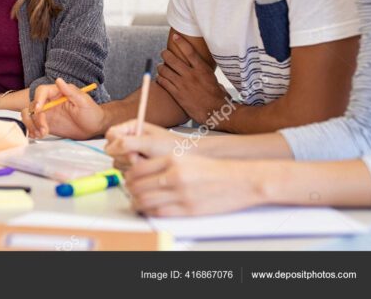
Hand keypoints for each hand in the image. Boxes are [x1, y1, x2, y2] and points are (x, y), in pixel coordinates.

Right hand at [23, 78, 106, 138]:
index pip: (41, 92)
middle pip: (32, 105)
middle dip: (35, 118)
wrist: (94, 127)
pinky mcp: (46, 124)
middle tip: (44, 129)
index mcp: (57, 93)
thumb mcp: (83, 101)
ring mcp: (47, 114)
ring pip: (29, 115)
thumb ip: (70, 91)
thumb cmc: (91, 112)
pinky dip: (32, 131)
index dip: (38, 100)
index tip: (39, 110)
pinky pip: (33, 126)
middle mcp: (49, 102)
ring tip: (41, 134)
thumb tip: (58, 80)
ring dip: (32, 125)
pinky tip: (39, 136)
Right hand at [105, 120, 188, 170]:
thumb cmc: (172, 147)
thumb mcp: (149, 143)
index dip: (116, 143)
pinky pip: (125, 171)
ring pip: (118, 162)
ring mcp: (131, 153)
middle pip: (112, 150)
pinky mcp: (135, 166)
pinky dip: (136, 172)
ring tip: (147, 162)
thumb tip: (109, 148)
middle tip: (140, 157)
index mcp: (131, 128)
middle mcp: (129, 140)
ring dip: (131, 165)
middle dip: (126, 156)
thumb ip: (127, 144)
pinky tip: (148, 168)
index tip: (129, 149)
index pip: (110, 135)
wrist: (189, 158)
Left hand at [124, 154, 262, 216]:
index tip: (130, 178)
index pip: (137, 168)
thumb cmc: (214, 169)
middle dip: (130, 190)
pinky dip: (150, 212)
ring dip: (137, 203)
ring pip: (145, 201)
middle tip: (131, 191)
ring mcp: (181, 194)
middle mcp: (175, 175)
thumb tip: (141, 172)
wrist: (241, 180)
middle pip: (138, 185)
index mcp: (173, 159)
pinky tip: (151, 209)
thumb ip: (163, 164)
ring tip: (138, 202)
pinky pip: (159, 213)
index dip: (129, 175)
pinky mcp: (188, 209)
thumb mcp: (186, 158)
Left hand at [156, 34, 230, 125]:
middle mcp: (191, 75)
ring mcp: (183, 84)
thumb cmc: (218, 97)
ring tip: (160, 66)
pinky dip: (160, 78)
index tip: (175, 36)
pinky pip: (163, 82)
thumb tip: (200, 68)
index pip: (189, 52)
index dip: (181, 42)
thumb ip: (204, 73)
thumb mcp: (214, 80)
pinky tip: (160, 78)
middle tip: (163, 53)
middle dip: (165, 54)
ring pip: (165, 70)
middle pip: (172, 59)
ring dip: (160, 67)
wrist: (216, 112)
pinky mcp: (177, 94)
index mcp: (202, 69)